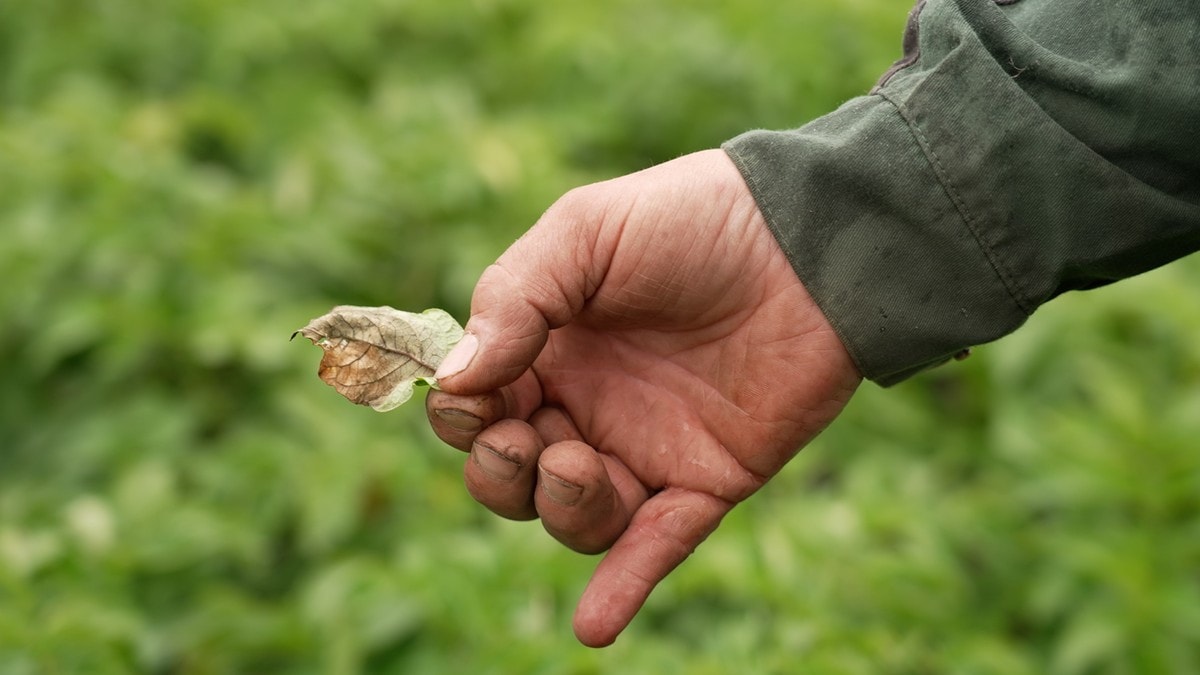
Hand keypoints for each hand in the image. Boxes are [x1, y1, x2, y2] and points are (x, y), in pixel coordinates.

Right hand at [425, 149, 860, 645]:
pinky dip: (624, 587)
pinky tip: (593, 627)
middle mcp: (588, 404)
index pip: (478, 405)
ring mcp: (645, 447)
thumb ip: (515, 300)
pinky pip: (657, 544)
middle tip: (525, 440)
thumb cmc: (692, 219)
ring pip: (574, 515)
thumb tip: (454, 381)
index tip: (476, 402)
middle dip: (500, 471)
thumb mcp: (587, 233)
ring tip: (583, 466)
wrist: (810, 242)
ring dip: (561, 507)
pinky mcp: (706, 480)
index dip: (463, 415)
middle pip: (512, 473)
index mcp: (549, 347)